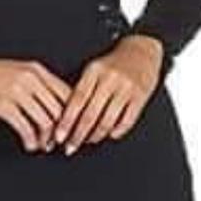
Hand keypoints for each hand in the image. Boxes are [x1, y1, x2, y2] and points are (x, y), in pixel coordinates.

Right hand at [0, 43, 72, 152]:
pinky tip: (29, 145)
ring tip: (44, 146)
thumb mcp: (16, 72)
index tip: (74, 129)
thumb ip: (36, 85)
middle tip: (62, 143)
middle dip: (64, 131)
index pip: (67, 93)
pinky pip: (25, 127)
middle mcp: (30, 78)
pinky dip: (31, 140)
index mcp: (36, 69)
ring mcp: (16, 90)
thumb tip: (53, 107)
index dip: (74, 115)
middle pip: (60, 110)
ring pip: (46, 121)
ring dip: (47, 139)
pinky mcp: (2, 103)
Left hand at [52, 34, 163, 155]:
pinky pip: (126, 121)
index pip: (76, 99)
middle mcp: (110, 79)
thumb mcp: (93, 69)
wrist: (141, 52)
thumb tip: (62, 116)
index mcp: (94, 70)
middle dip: (78, 134)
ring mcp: (126, 88)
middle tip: (69, 147)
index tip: (58, 135)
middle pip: (90, 113)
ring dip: (95, 136)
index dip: (66, 120)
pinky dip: (116, 132)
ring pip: (107, 120)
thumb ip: (81, 88)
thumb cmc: (112, 65)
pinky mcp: (140, 97)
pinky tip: (109, 135)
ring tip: (88, 141)